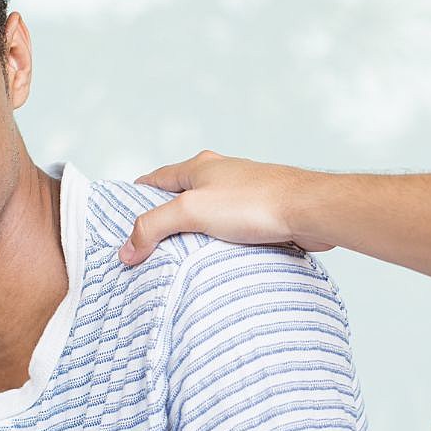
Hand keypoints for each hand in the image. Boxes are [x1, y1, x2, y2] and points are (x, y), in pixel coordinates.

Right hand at [119, 151, 332, 263]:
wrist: (308, 211)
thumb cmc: (255, 202)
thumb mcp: (192, 211)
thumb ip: (154, 227)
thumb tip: (127, 249)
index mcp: (199, 167)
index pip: (155, 180)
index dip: (136, 200)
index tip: (121, 222)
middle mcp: (220, 177)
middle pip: (180, 200)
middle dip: (164, 222)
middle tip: (146, 250)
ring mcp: (242, 195)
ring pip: (207, 217)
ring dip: (194, 236)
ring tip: (178, 262)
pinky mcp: (261, 215)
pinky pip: (230, 231)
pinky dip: (219, 245)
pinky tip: (215, 263)